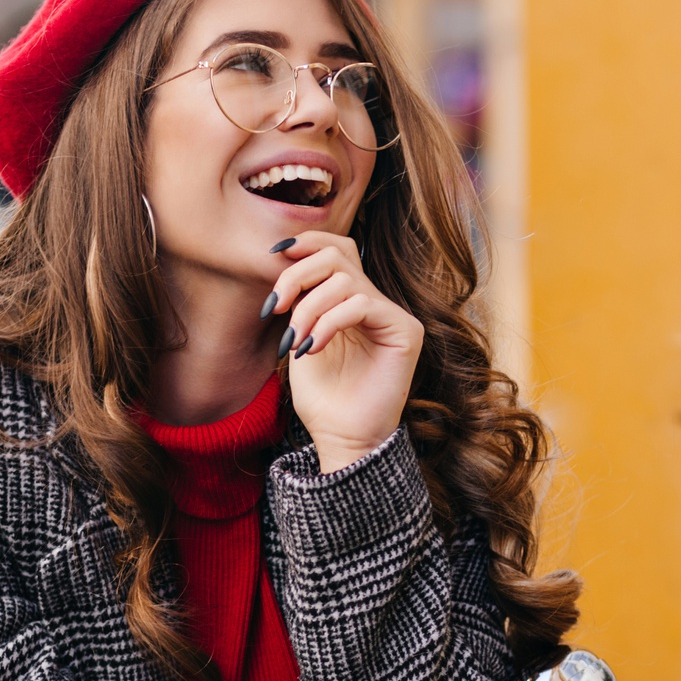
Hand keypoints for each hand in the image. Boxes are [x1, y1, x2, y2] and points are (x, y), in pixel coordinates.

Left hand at [266, 233, 422, 472]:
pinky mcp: (406, 331)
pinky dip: (329, 322)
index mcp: (351, 300)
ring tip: (294, 341)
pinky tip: (312, 348)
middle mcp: (375, 302)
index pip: (337, 249)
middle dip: (298, 274)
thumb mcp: (300, 338)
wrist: (342, 438)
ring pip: (346, 279)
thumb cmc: (322, 397)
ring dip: (309, 308)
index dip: (307, 242)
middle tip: (275, 306)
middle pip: (339, 254)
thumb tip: (284, 258)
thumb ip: (300, 300)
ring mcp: (393, 315)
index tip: (273, 254)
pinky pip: (363, 304)